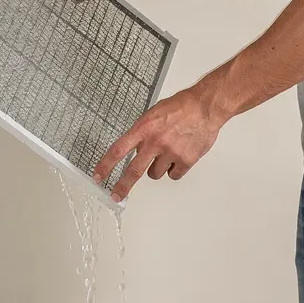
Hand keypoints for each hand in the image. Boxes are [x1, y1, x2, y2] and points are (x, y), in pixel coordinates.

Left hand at [95, 86, 228, 201]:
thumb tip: (135, 147)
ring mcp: (170, 152)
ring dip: (157, 168)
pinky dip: (175, 169)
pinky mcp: (185, 160)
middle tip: (116, 195)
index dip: (106, 165)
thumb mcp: (154, 114)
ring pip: (155, 174)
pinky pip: (173, 175)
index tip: (98, 175)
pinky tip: (179, 156)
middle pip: (133, 171)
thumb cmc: (181, 107)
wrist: (205, 107)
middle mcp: (155, 142)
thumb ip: (143, 132)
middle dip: (123, 186)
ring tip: (166, 154)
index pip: (118, 150)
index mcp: (144, 128)